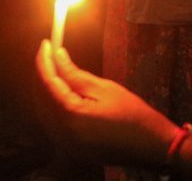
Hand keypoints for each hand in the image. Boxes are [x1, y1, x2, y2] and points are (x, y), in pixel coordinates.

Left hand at [35, 39, 176, 165]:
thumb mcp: (105, 89)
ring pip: (44, 111)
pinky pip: (52, 123)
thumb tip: (57, 56)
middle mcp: (61, 134)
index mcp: (70, 117)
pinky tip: (59, 91)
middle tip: (49, 53)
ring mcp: (65, 144)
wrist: (151, 146)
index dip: (44, 62)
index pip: (47, 84)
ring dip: (45, 89)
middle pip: (40, 99)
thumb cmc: (133, 115)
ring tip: (53, 68)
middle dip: (42, 75)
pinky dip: (52, 104)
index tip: (45, 44)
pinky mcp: (71, 148)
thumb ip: (75, 74)